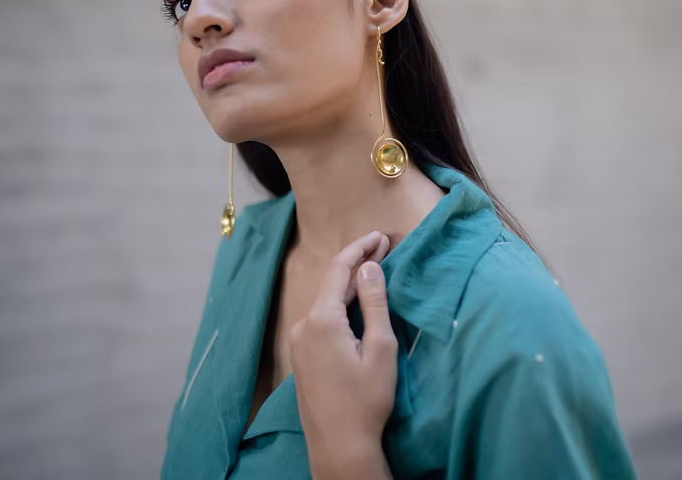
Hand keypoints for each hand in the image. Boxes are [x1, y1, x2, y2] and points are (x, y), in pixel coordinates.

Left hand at [289, 231, 397, 479]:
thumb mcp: (380, 348)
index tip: (380, 236)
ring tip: (374, 272)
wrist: (339, 445)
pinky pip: (320, 319)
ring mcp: (298, 342)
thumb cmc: (366, 400)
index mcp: (322, 320)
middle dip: (357, 264)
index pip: (339, 269)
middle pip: (331, 284)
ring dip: (349, 285)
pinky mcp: (300, 356)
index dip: (360, 248)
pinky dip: (339, 305)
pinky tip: (356, 305)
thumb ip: (374, 303)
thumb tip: (369, 268)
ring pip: (325, 302)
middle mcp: (303, 325)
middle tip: (383, 249)